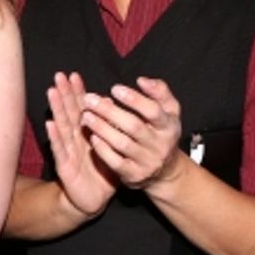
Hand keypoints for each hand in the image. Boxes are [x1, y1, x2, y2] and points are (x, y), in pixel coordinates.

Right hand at [44, 72, 117, 216]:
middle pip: (69, 113)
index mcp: (86, 134)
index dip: (77, 92)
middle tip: (58, 76)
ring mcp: (67, 152)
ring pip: (62, 127)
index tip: (74, 75)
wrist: (92, 199)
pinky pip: (60, 150)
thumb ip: (109, 126)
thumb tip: (110, 102)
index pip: (81, 108)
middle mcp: (74, 139)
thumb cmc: (101, 172)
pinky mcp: (64, 167)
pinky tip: (50, 124)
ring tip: (52, 92)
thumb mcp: (110, 147)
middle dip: (64, 94)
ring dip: (56, 109)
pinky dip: (55, 137)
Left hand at [79, 76, 184, 190]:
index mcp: (169, 127)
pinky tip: (92, 136)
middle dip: (109, 111)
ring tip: (86, 115)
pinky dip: (102, 149)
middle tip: (89, 100)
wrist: (164, 170)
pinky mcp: (133, 175)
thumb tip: (142, 80)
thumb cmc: (160, 133)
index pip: (153, 111)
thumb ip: (160, 92)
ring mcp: (147, 162)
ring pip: (122, 144)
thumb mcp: (169, 112)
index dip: (134, 99)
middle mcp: (160, 145)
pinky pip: (115, 162)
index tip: (114, 88)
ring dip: (101, 128)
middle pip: (134, 126)